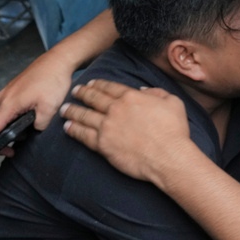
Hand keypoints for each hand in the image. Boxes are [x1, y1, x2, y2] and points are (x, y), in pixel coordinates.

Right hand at [0, 51, 78, 153]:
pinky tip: (21, 123)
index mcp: (8, 104)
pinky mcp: (14, 90)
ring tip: (18, 139)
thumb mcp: (49, 108)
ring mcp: (7, 93)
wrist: (57, 61)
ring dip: (3, 129)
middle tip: (10, 152)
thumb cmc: (53, 80)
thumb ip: (39, 125)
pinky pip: (6, 108)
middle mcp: (3, 98)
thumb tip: (34, 130)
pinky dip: (9, 119)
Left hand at [60, 80, 193, 184]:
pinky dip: (74, 130)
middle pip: (93, 98)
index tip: (91, 83)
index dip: (98, 84)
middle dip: (82, 93)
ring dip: (73, 111)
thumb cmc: (174, 131)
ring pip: (84, 115)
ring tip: (65, 109)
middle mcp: (116, 109)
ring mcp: (107, 127)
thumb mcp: (173, 102)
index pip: (109, 87)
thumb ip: (157, 93)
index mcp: (131, 97)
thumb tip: (143, 90)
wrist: (168, 157)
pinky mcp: (103, 145)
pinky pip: (83, 135)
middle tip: (75, 91)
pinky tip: (67, 127)